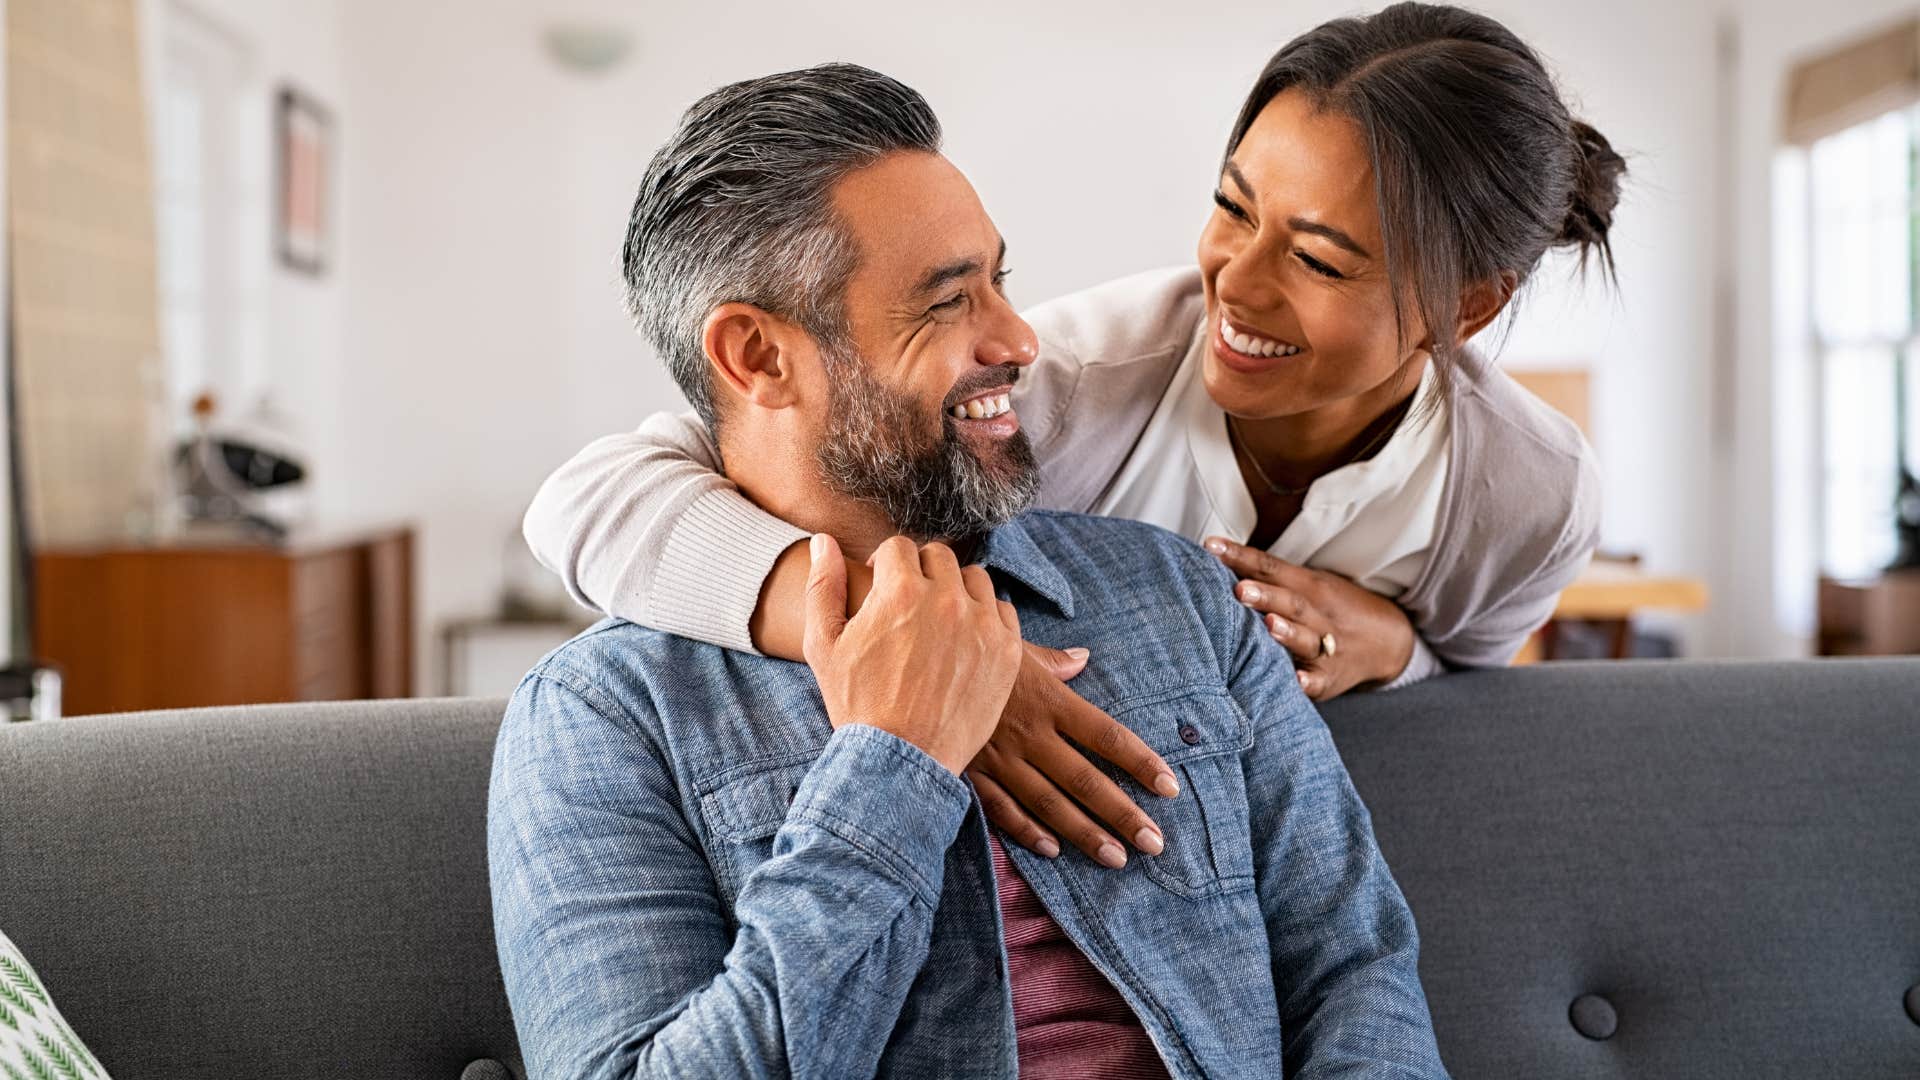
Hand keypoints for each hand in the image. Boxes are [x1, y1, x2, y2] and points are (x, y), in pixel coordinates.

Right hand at [802, 534, 1023, 773]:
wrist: (900, 760)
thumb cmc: (857, 704)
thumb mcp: (824, 645)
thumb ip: (823, 586)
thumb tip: (823, 541)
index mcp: (899, 591)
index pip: (899, 547)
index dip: (886, 565)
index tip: (883, 586)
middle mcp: (945, 599)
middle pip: (939, 557)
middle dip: (921, 573)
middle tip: (910, 604)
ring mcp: (981, 624)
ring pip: (974, 579)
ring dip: (956, 590)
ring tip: (939, 620)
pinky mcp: (1007, 651)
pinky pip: (1002, 611)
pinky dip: (985, 618)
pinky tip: (966, 639)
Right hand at [966, 645, 1179, 867]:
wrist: (909, 660)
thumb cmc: (966, 648)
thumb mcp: (1012, 645)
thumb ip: (1052, 660)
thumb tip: (1083, 658)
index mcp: (1048, 699)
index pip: (1106, 735)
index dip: (1140, 762)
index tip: (1169, 787)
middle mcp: (1030, 733)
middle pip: (1086, 780)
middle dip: (1123, 814)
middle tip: (1155, 843)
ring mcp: (999, 757)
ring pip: (1050, 803)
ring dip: (1085, 834)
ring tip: (1116, 858)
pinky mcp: (971, 772)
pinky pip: (1003, 809)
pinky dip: (1027, 832)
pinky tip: (1053, 850)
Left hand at [1204, 538, 1415, 700]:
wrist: (1387, 641)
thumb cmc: (1330, 609)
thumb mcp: (1308, 585)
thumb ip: (1268, 576)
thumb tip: (1215, 557)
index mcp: (1308, 586)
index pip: (1271, 567)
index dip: (1241, 557)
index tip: (1211, 547)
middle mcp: (1318, 614)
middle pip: (1290, 602)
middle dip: (1265, 596)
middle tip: (1239, 589)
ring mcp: (1327, 646)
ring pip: (1307, 639)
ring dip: (1287, 633)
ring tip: (1268, 625)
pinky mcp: (1330, 678)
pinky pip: (1319, 680)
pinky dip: (1308, 681)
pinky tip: (1296, 681)